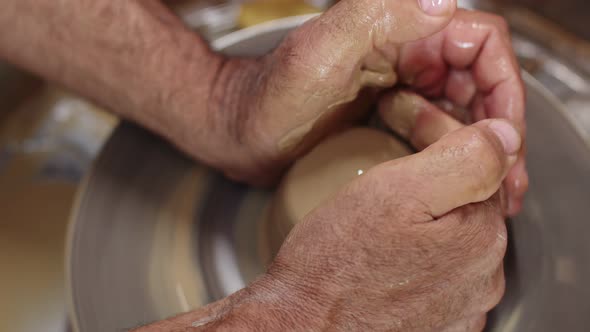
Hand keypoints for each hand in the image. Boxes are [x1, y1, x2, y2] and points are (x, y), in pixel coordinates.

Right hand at [141, 117, 519, 331]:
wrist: (304, 326)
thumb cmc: (335, 265)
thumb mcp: (396, 193)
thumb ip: (463, 159)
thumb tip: (503, 135)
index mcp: (479, 235)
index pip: (479, 162)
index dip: (440, 131)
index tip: (404, 119)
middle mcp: (481, 274)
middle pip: (470, 198)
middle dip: (438, 169)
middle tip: (392, 150)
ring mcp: (461, 302)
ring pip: (455, 232)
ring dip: (430, 210)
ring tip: (388, 199)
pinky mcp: (438, 320)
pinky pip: (441, 267)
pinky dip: (423, 246)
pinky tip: (393, 243)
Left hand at [185, 1, 525, 213]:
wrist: (239, 134)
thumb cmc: (269, 97)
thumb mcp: (319, 54)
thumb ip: (376, 16)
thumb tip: (444, 4)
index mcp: (398, 27)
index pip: (480, 43)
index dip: (504, 86)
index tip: (504, 134)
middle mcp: (405, 51)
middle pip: (480, 80)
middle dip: (501, 126)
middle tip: (506, 176)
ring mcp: (398, 85)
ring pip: (464, 108)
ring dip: (485, 146)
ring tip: (495, 191)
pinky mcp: (388, 115)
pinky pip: (436, 130)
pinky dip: (455, 154)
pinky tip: (460, 182)